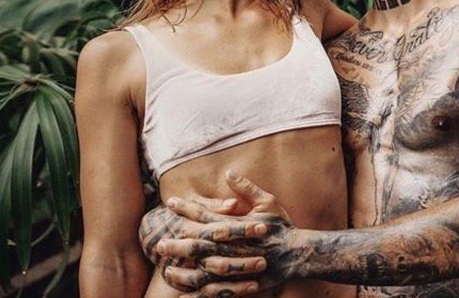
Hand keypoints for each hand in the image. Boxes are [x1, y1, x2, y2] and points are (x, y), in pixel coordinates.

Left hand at [160, 172, 297, 295]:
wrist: (298, 254)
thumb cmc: (282, 227)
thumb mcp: (268, 202)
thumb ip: (247, 188)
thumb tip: (228, 172)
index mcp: (236, 224)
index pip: (206, 214)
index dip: (187, 208)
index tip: (170, 202)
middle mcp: (232, 246)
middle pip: (199, 244)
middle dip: (178, 242)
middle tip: (160, 242)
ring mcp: (235, 267)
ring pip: (203, 271)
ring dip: (183, 271)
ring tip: (167, 269)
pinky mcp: (239, 283)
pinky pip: (213, 291)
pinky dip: (197, 293)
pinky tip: (184, 293)